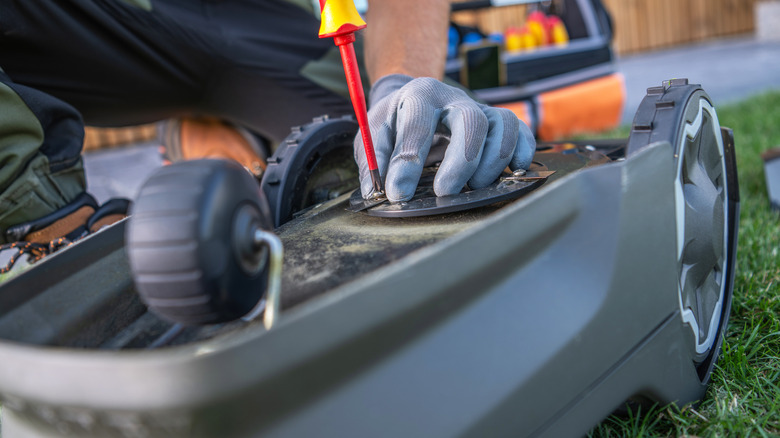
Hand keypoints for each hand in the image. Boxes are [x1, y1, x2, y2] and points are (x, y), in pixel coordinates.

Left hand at [354, 74, 535, 201]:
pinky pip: (522, 133)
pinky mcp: (498, 122)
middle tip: (444, 193)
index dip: (408, 163)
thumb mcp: (373, 134)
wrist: (415, 99)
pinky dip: (521, 154)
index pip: (417, 126)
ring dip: (492, 163)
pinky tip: (510, 174)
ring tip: (473, 186)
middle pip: (471, 121)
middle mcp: (454, 98)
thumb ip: (373, 161)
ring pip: (502, 127)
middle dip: (460, 163)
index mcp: (418, 96)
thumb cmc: (394, 122)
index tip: (399, 194)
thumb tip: (376, 193)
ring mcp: (480, 108)